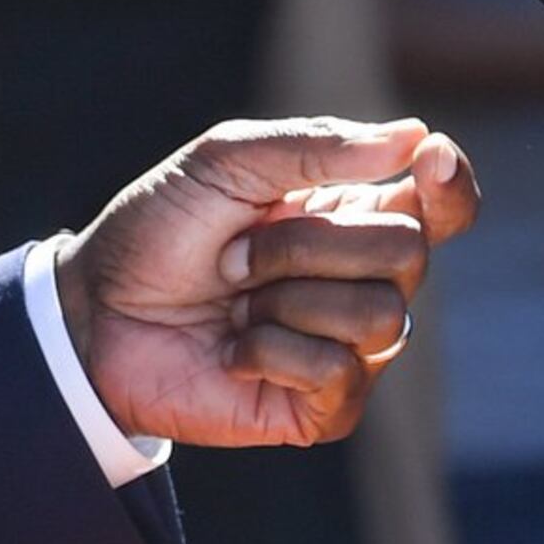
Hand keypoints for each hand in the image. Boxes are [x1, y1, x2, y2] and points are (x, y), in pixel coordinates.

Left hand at [55, 117, 478, 450]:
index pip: (439, 205)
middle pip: (408, 251)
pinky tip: (234, 350)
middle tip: (237, 252)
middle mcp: (362, 281)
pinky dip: (272, 350)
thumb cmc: (157, 231)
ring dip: (287, 297)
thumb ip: (313, 147)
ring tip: (235, 300)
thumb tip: (417, 135)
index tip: (429, 159)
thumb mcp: (222, 164)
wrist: (93, 311)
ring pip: (384, 315)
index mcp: (348, 215)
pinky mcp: (324, 408)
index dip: (450, 186)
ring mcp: (349, 348)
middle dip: (309, 242)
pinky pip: (340, 371)